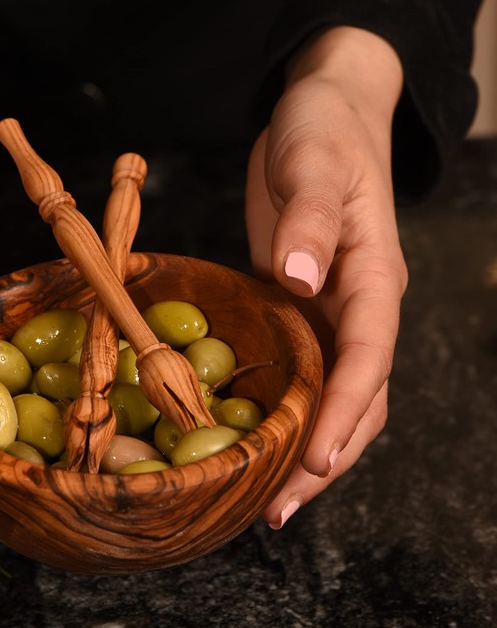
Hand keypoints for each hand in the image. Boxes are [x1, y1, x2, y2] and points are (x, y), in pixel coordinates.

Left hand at [244, 26, 407, 527]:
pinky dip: (284, 417)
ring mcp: (330, 316)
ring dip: (304, 451)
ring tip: (266, 500)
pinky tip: (253, 445)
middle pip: (355, 399)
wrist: (323, 117)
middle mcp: (359, 309)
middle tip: (279, 510)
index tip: (317, 460)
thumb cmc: (324, 132)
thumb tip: (301, 278)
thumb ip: (311, 220)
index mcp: (374, 279)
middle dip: (324, 459)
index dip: (345, 413)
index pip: (368, 358)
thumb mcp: (314, 163)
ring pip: (330, 399)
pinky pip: (300, 378)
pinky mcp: (300, 315)